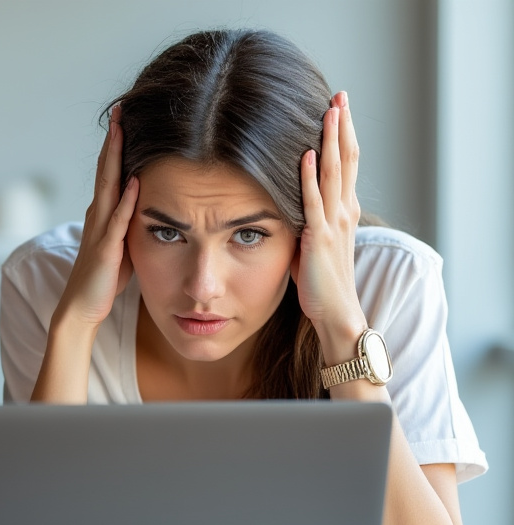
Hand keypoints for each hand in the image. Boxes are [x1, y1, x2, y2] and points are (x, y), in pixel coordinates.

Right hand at [54, 105, 138, 328]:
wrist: (82, 306)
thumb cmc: (104, 278)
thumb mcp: (121, 242)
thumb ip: (129, 221)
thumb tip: (144, 203)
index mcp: (103, 213)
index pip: (111, 172)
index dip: (116, 145)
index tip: (124, 118)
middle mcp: (98, 216)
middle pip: (106, 170)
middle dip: (113, 139)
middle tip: (119, 109)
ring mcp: (100, 230)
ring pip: (108, 187)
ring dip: (114, 159)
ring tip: (121, 131)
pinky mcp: (106, 249)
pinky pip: (117, 221)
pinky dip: (126, 201)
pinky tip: (135, 182)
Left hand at [293, 91, 366, 351]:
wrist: (337, 312)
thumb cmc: (322, 282)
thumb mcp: (316, 242)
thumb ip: (311, 219)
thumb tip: (294, 202)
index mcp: (344, 210)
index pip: (346, 164)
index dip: (343, 134)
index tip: (339, 106)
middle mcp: (344, 211)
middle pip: (345, 159)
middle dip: (342, 126)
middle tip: (340, 95)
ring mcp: (334, 223)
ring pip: (333, 173)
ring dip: (331, 141)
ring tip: (330, 111)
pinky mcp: (319, 238)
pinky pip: (314, 202)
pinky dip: (309, 177)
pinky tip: (306, 154)